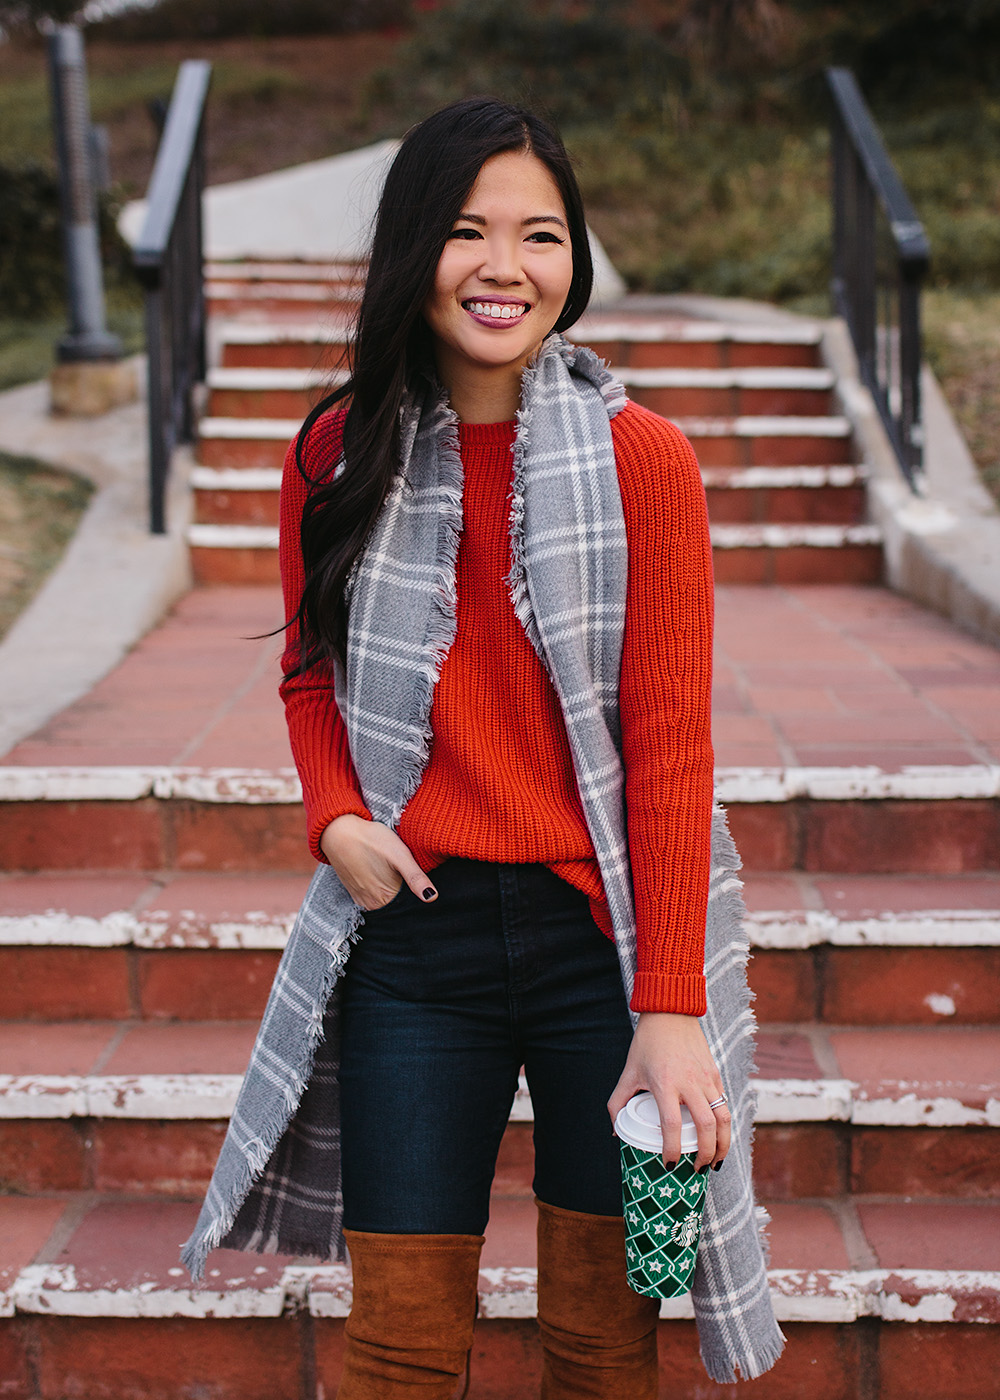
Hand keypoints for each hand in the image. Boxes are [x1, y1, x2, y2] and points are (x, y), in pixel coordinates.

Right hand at [319, 814, 437, 910]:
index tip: (416, 881)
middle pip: (397, 905)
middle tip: (402, 872)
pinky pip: (372, 896)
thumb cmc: (371, 840)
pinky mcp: (354, 892)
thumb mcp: (399, 855)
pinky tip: (380, 874)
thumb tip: (432, 897)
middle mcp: (372, 905)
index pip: (409, 906)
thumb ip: (416, 877)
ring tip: (391, 872)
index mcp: (385, 899)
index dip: (416, 895)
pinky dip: (379, 888)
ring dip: (391, 891)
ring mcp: (361, 899)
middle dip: (405, 894)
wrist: (339, 832)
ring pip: (385, 901)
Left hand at [607, 1012, 729, 1171]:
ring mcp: (706, 1078)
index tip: (669, 1164)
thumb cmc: (647, 1043)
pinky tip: (718, 1138)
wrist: (671, 1012)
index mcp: (664, 1083)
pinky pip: (724, 1104)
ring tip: (715, 1162)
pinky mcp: (715, 1074)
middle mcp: (689, 1082)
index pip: (672, 1124)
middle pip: (706, 1127)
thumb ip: (618, 1101)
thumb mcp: (629, 1071)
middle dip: (705, 1154)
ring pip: (723, 1118)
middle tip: (697, 1170)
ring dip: (723, 1145)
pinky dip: (724, 1126)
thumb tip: (616, 1130)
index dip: (672, 1149)